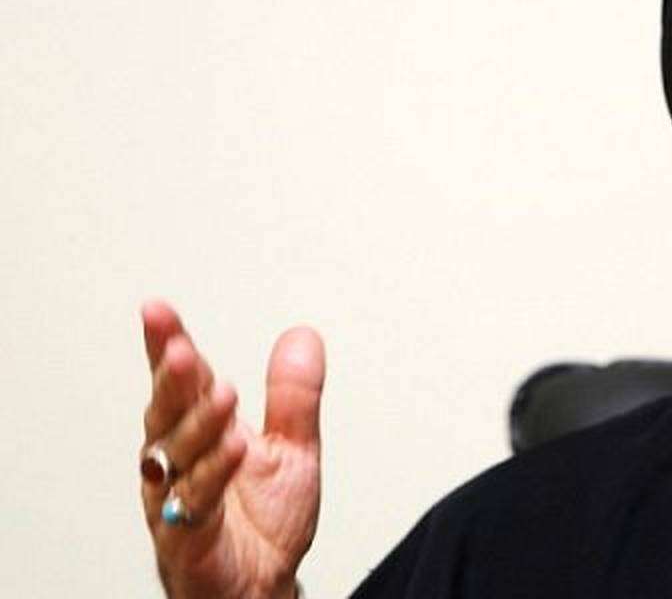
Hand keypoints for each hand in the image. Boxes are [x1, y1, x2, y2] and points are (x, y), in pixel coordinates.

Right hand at [139, 300, 324, 598]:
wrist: (262, 585)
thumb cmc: (264, 522)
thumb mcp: (292, 447)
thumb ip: (293, 396)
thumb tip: (303, 337)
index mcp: (201, 431)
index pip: (181, 381)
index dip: (167, 345)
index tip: (157, 311)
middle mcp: (179, 460)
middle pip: (169, 411)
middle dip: (173, 378)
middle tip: (180, 348)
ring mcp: (176, 498)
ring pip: (179, 453)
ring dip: (200, 421)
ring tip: (224, 392)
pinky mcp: (186, 536)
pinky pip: (198, 499)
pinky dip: (217, 471)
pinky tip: (236, 445)